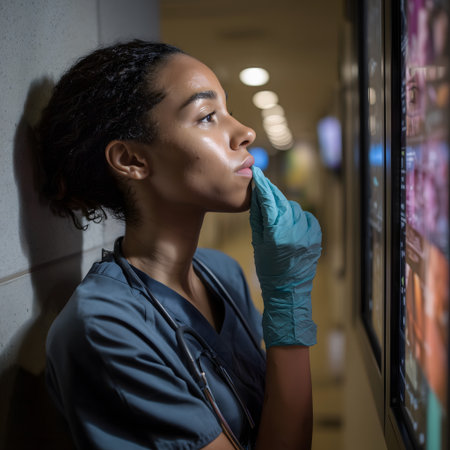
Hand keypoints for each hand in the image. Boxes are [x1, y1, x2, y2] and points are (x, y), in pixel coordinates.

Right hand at [250, 166, 321, 346]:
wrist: (288, 291)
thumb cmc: (267, 269)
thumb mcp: (257, 243)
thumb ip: (258, 217)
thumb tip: (258, 196)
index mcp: (276, 234)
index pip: (269, 201)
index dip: (264, 186)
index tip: (258, 174)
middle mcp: (295, 232)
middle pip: (283, 202)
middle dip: (273, 197)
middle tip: (265, 194)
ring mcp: (308, 234)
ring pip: (295, 209)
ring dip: (285, 209)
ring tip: (278, 220)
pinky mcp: (317, 237)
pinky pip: (307, 217)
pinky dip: (298, 217)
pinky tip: (291, 225)